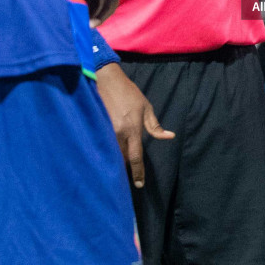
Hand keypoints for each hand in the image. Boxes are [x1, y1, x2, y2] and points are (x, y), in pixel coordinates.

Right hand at [93, 64, 172, 186]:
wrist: (105, 79)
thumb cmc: (128, 93)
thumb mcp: (146, 107)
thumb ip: (155, 126)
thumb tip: (169, 137)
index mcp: (132, 130)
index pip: (136, 157)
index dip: (138, 173)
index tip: (138, 185)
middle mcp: (117, 134)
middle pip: (122, 159)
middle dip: (127, 166)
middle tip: (130, 174)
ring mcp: (104, 132)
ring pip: (111, 154)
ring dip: (116, 160)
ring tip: (117, 166)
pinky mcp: (94, 128)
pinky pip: (102, 146)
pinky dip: (106, 152)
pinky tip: (105, 155)